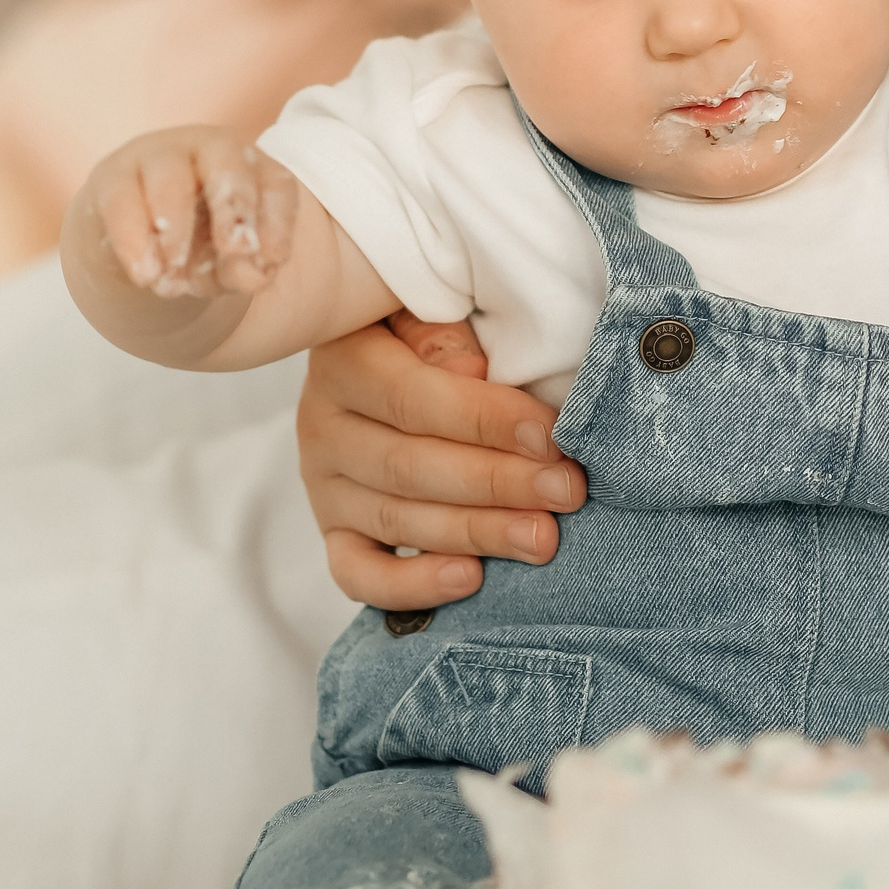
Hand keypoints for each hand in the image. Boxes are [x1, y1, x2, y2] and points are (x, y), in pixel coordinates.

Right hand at [73, 127, 298, 304]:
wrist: (135, 245)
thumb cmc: (198, 246)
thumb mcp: (228, 265)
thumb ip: (245, 270)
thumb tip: (255, 277)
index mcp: (250, 165)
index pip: (275, 184)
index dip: (278, 223)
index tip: (272, 261)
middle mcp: (206, 148)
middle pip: (226, 158)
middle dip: (233, 205)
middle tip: (233, 251)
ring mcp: (157, 155)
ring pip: (170, 178)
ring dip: (176, 230)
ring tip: (173, 277)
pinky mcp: (113, 176)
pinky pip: (121, 201)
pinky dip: (133, 241)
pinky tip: (144, 275)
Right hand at [297, 313, 585, 610]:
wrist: (382, 352)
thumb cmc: (428, 325)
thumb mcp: (430, 303)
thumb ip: (444, 329)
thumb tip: (471, 370)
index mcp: (344, 361)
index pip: (414, 399)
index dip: (485, 420)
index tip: (550, 437)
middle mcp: (323, 426)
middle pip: (409, 467)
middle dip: (497, 483)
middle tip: (565, 491)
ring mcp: (324, 485)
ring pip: (395, 521)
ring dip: (476, 533)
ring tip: (542, 538)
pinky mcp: (334, 531)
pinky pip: (358, 574)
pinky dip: (411, 585)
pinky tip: (470, 580)